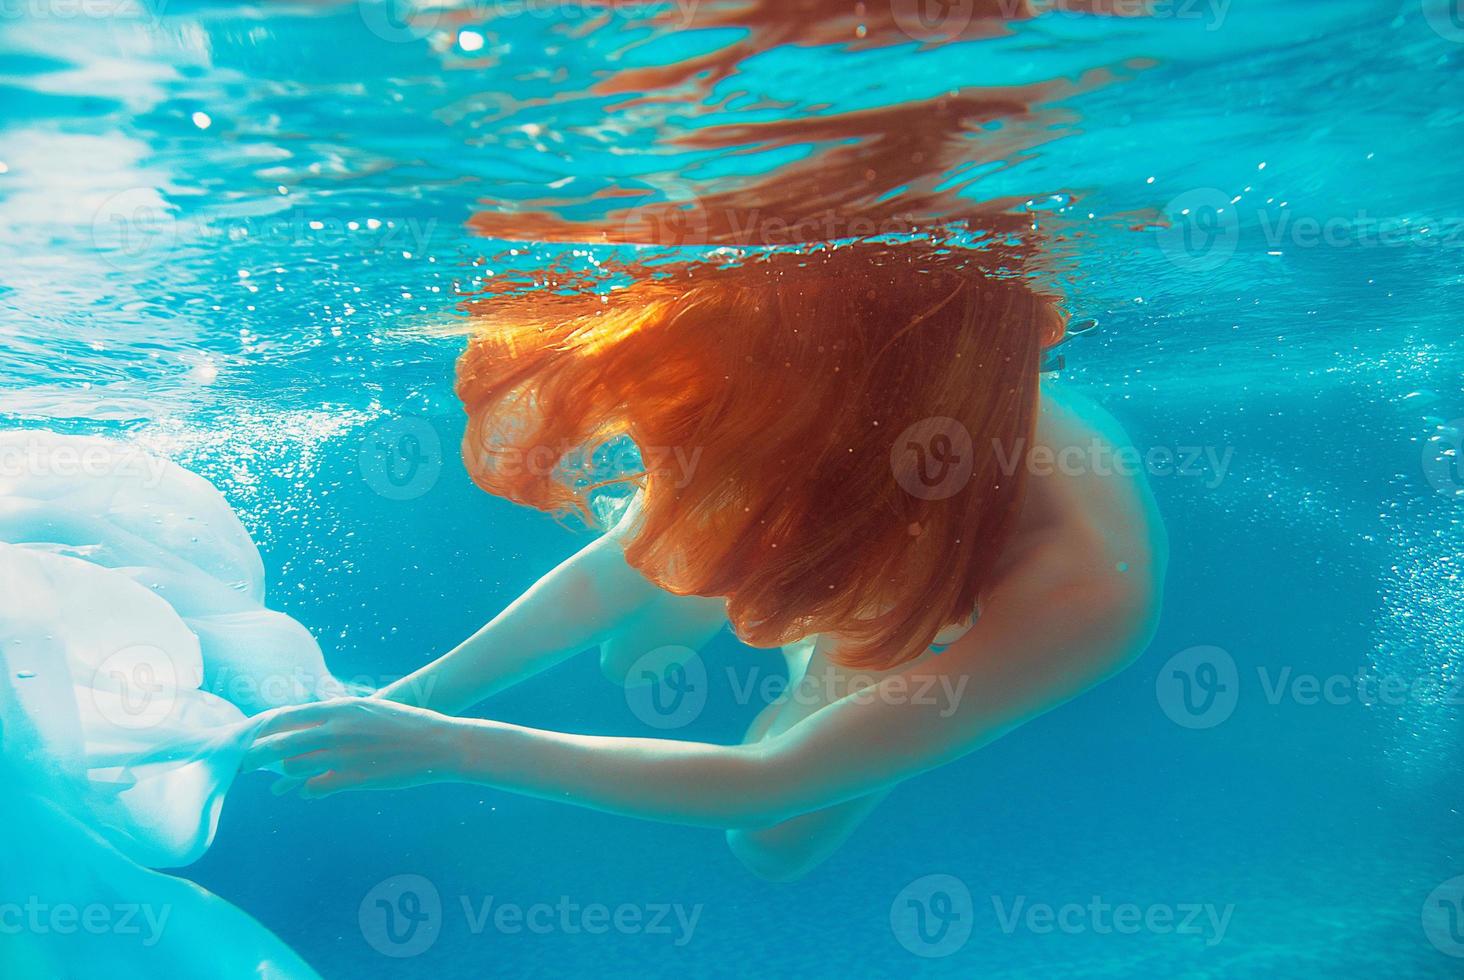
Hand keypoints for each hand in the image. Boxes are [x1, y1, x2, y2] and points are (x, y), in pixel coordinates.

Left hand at [243, 697, 462, 798]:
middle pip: (279, 745)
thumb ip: (338, 713)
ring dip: (285, 775)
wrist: (437, 743)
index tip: (248, 737)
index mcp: (338, 709)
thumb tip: (314, 717)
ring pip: (294, 768)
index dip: (262, 729)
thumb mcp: (368, 708)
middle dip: (254, 756)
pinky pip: (314, 788)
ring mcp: (342, 756)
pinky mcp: (352, 779)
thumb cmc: (404, 722)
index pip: (286, 717)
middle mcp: (334, 730)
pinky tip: (303, 792)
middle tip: (239, 765)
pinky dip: (306, 790)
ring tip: (278, 781)